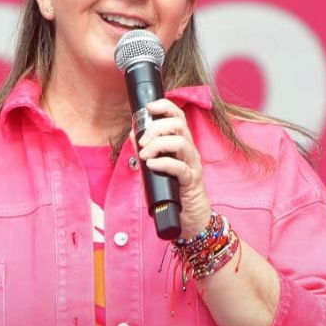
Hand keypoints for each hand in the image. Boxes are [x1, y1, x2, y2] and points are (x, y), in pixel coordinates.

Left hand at [134, 98, 211, 238]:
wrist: (190, 219)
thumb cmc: (173, 192)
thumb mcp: (154, 168)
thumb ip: (145, 151)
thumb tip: (132, 133)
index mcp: (182, 144)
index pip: (177, 116)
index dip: (164, 106)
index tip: (148, 108)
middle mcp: (190, 151)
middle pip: (179, 124)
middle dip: (156, 128)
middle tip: (142, 142)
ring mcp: (192, 165)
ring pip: (180, 141)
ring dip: (158, 144)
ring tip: (145, 155)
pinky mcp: (192, 181)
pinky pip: (180, 167)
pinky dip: (163, 163)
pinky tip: (152, 165)